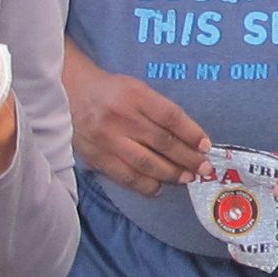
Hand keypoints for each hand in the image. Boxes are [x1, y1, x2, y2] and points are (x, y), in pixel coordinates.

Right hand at [63, 54, 210, 196]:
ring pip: (146, 163)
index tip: (205, 147)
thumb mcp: (137, 89)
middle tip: (203, 169)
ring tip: (187, 179)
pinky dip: (145, 185)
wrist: (72, 94)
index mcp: (134, 95)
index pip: (170, 117)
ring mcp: (107, 139)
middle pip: (162, 143)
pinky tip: (159, 187)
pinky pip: (126, 177)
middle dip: (187, 159)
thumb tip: (190, 140)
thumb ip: (160, 111)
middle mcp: (120, 117)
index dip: (191, 133)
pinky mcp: (97, 157)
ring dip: (171, 174)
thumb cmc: (112, 92)